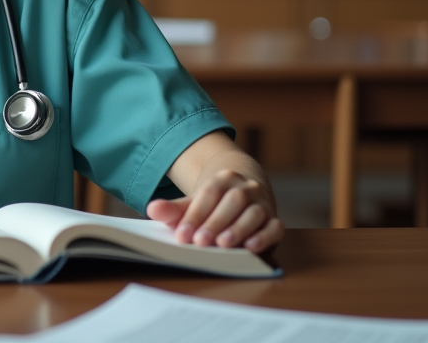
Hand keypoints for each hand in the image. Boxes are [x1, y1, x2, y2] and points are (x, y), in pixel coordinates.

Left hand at [146, 169, 283, 252]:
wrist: (245, 194)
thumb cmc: (215, 204)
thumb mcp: (194, 203)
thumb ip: (174, 209)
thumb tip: (152, 209)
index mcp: (223, 179)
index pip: (208, 194)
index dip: (195, 215)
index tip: (182, 235)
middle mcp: (245, 188)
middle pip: (232, 202)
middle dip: (215, 223)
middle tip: (200, 242)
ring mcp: (262, 203)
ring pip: (254, 213)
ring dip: (238, 229)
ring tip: (223, 245)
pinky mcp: (274, 219)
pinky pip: (275, 226)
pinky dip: (265, 236)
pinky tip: (252, 246)